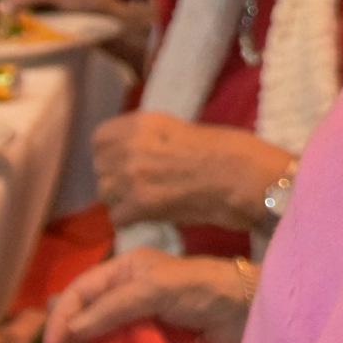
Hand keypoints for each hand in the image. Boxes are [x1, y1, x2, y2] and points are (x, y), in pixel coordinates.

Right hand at [41, 248, 252, 342]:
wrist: (247, 312)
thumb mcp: (154, 290)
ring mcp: (139, 318)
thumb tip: (71, 330)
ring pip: (97, 336)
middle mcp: (127, 290)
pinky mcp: (152, 342)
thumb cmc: (203, 290)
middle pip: (84, 315)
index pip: (80, 290)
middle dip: (66, 340)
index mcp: (125, 269)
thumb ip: (112, 307)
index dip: (61, 317)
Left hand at [92, 112, 289, 230]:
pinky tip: (152, 216)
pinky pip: (117, 218)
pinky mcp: (139, 206)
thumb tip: (131, 153)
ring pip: (106, 195)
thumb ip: (150, 139)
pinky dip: (132, 220)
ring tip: (149, 201)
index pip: (100, 139)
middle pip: (101, 169)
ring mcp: (132, 177)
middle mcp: (130, 146)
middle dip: (117, 178)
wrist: (242, 176)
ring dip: (123, 200)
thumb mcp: (180, 129)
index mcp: (142, 123)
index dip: (112, 153)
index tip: (128, 160)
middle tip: (144, 185)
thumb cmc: (226, 149)